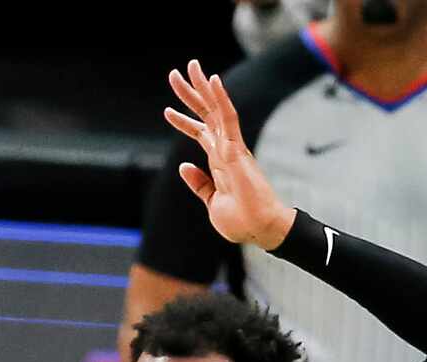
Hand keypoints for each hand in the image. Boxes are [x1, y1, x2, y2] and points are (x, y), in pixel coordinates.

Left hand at [165, 61, 294, 251]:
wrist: (259, 229)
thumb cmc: (241, 220)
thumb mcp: (212, 203)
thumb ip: (199, 184)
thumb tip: (183, 166)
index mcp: (219, 161)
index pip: (200, 133)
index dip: (183, 121)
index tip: (167, 111)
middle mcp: (225, 148)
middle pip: (205, 114)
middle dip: (189, 94)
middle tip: (175, 73)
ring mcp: (232, 146)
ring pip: (214, 108)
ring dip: (202, 86)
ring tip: (190, 66)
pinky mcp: (237, 148)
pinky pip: (228, 118)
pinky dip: (220, 98)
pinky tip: (213, 80)